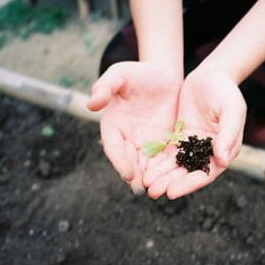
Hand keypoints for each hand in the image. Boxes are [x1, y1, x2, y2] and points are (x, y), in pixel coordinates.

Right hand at [87, 61, 180, 193]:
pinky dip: (165, 171)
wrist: (162, 75)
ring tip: (158, 190)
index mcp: (112, 126)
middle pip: (129, 161)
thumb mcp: (120, 74)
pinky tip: (173, 181)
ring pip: (146, 165)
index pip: (114, 147)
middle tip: (144, 189)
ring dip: (151, 178)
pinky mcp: (162, 144)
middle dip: (136, 176)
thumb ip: (105, 86)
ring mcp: (144, 144)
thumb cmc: (137, 73)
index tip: (128, 173)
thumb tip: (91, 104)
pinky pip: (163, 160)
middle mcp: (127, 139)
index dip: (120, 161)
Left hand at [143, 70, 245, 198]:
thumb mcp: (232, 109)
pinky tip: (145, 168)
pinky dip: (157, 161)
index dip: (189, 184)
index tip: (172, 192)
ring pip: (176, 165)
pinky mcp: (180, 137)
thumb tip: (222, 159)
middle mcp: (208, 152)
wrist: (211, 74)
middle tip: (153, 192)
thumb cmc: (225, 91)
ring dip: (162, 176)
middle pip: (188, 173)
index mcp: (224, 150)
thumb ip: (228, 133)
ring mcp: (193, 145)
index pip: (206, 173)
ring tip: (146, 184)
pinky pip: (168, 152)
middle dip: (170, 183)